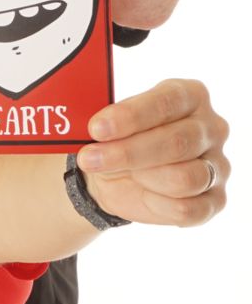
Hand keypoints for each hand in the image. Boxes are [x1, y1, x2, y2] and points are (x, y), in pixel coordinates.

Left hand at [78, 79, 228, 226]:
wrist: (117, 175)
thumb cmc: (117, 137)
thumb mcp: (107, 121)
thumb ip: (105, 117)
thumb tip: (84, 120)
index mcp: (189, 95)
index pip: (166, 102)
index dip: (130, 116)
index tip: (97, 128)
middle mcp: (211, 128)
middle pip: (176, 142)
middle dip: (126, 152)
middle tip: (89, 157)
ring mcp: (218, 165)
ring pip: (184, 178)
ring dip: (141, 177)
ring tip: (119, 172)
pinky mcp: (216, 200)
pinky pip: (188, 208)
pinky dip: (156, 203)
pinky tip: (141, 192)